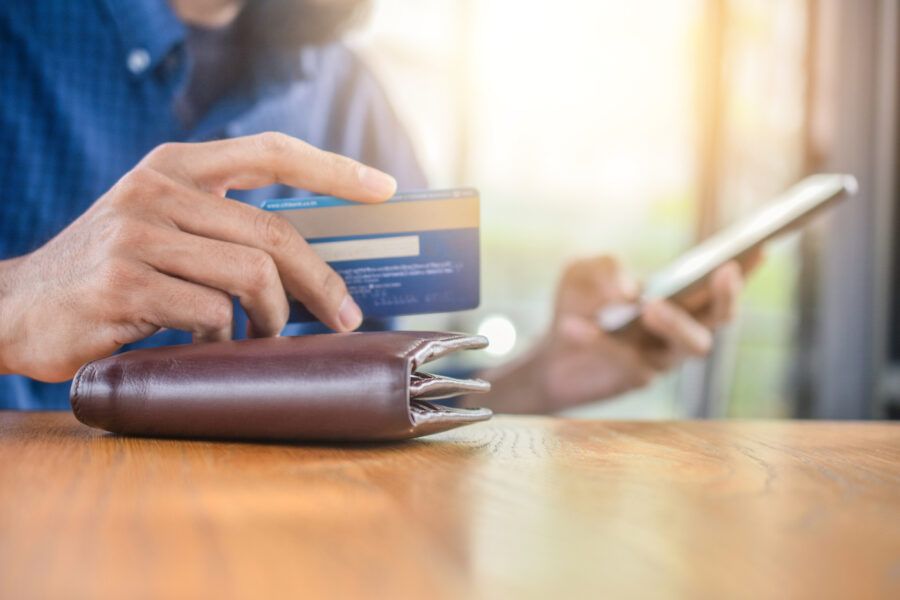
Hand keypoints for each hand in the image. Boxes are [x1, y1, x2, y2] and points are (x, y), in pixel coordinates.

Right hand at [0, 133, 396, 381]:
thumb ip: (222, 226)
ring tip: (262, 337)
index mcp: (175, 166)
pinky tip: (206, 344)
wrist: (18, 307)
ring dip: (270, 319)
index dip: (333, 169)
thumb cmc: (112, 272)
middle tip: (346, 317)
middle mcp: (157, 190)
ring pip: (250, 276)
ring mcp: (137, 235)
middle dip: (322, 283)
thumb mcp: (163, 227)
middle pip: (274, 234)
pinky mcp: (123, 284)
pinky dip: (223, 339)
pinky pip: (209, 315)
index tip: (383, 187)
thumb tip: (310, 261)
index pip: (271, 151)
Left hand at [474, 252, 759, 413]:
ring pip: (692, 346)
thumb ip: (603, 268)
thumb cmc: (577, 305)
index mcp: (676, 297)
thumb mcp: (581, 273)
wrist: (550, 356)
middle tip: (722, 272)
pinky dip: (598, 339)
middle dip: (727, 295)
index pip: (716, 283)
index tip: (762, 245)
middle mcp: (679, 328)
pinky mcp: (637, 378)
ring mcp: (663, 356)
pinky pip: (629, 358)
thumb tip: (629, 291)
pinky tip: (572, 325)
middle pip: (720, 318)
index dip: (744, 267)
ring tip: (648, 306)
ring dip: (675, 321)